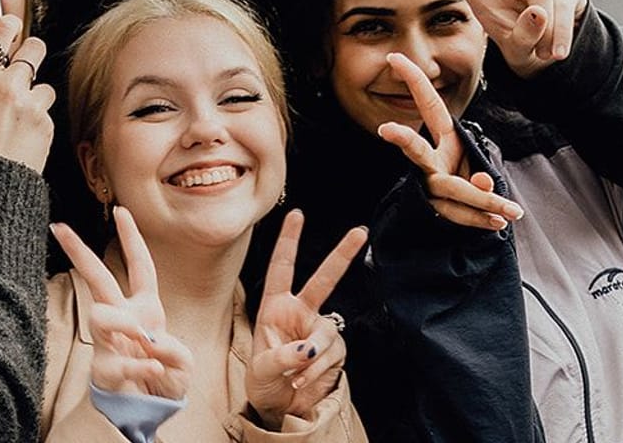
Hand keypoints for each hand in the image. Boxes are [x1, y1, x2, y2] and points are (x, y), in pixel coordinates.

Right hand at [0, 15, 55, 171]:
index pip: (1, 33)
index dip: (9, 25)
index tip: (11, 25)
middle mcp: (8, 85)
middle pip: (34, 47)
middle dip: (32, 53)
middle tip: (26, 65)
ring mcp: (30, 103)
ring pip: (43, 85)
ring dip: (35, 96)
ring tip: (19, 116)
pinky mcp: (46, 121)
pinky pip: (46, 110)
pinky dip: (38, 119)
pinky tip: (23, 134)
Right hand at [50, 208, 192, 398]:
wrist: (144, 411)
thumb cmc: (162, 377)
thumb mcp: (182, 362)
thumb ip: (173, 350)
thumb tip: (150, 343)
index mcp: (145, 309)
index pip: (139, 266)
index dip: (131, 239)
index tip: (121, 211)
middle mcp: (122, 319)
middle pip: (97, 279)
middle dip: (79, 252)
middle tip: (59, 228)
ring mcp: (109, 343)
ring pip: (99, 315)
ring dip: (123, 324)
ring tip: (146, 344)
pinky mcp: (103, 369)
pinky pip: (117, 361)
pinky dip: (139, 368)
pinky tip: (152, 373)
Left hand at [246, 210, 367, 426]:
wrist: (280, 408)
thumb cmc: (264, 381)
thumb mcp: (262, 368)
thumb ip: (282, 356)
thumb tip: (306, 348)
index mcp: (275, 307)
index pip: (282, 267)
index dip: (289, 240)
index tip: (297, 213)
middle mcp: (300, 313)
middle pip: (324, 279)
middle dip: (342, 255)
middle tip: (360, 231)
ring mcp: (319, 331)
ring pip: (327, 332)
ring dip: (313, 355)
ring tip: (295, 376)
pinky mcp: (334, 351)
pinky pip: (332, 355)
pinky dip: (317, 370)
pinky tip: (302, 382)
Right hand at [376, 53, 522, 230]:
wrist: (453, 211)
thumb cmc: (467, 174)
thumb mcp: (474, 164)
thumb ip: (480, 171)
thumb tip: (483, 184)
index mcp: (442, 138)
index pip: (427, 104)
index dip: (413, 80)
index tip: (395, 57)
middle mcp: (431, 161)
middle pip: (416, 150)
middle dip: (403, 139)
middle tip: (386, 129)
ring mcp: (430, 186)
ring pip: (451, 190)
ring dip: (481, 200)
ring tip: (509, 211)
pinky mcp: (435, 209)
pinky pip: (459, 214)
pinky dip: (480, 218)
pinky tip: (497, 222)